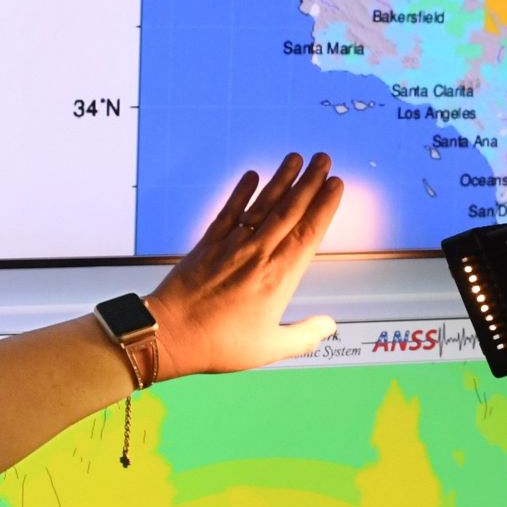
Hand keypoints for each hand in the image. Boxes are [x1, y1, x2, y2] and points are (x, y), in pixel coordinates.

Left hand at [145, 152, 343, 378]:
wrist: (170, 335)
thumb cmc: (219, 345)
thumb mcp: (269, 348)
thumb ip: (304, 336)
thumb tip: (329, 325)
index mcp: (277, 279)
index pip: (308, 233)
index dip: (323, 206)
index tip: (336, 184)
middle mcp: (257, 255)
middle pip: (289, 211)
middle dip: (309, 182)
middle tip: (324, 159)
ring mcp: (231, 246)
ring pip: (262, 206)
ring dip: (280, 180)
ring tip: (295, 158)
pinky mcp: (207, 244)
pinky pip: (228, 211)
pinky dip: (240, 192)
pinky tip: (252, 175)